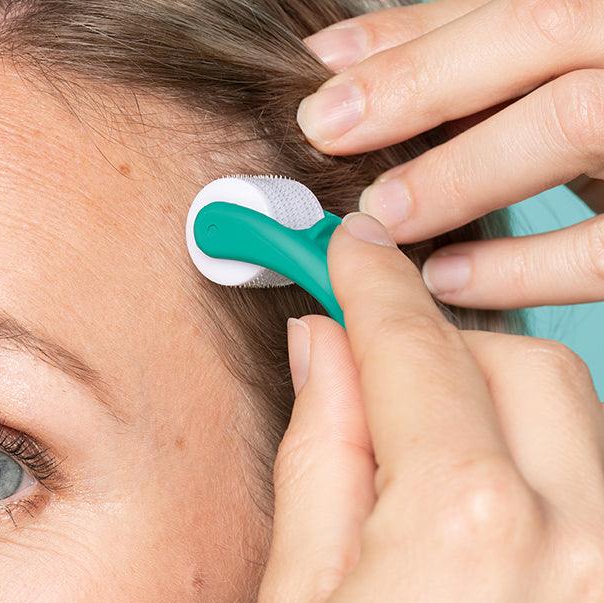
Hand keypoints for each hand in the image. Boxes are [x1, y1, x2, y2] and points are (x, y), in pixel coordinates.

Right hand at [245, 212, 603, 602]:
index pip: (416, 354)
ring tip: (414, 414)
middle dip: (438, 335)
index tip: (347, 248)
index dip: (372, 287)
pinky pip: (595, 474)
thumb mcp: (295, 595)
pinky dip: (534, 445)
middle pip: (512, 360)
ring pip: (569, 406)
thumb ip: (322, 449)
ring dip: (490, 384)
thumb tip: (324, 350)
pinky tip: (472, 476)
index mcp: (462, 525)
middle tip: (369, 344)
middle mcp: (574, 534)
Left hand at [296, 0, 603, 308]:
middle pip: (541, 30)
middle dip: (420, 82)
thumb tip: (351, 61)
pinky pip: (602, 248)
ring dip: (458, 171)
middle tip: (326, 129)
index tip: (322, 67)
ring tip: (379, 215)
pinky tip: (444, 278)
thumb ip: (487, 59)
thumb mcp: (571, 69)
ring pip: (572, 121)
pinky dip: (518, 267)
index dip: (411, 34)